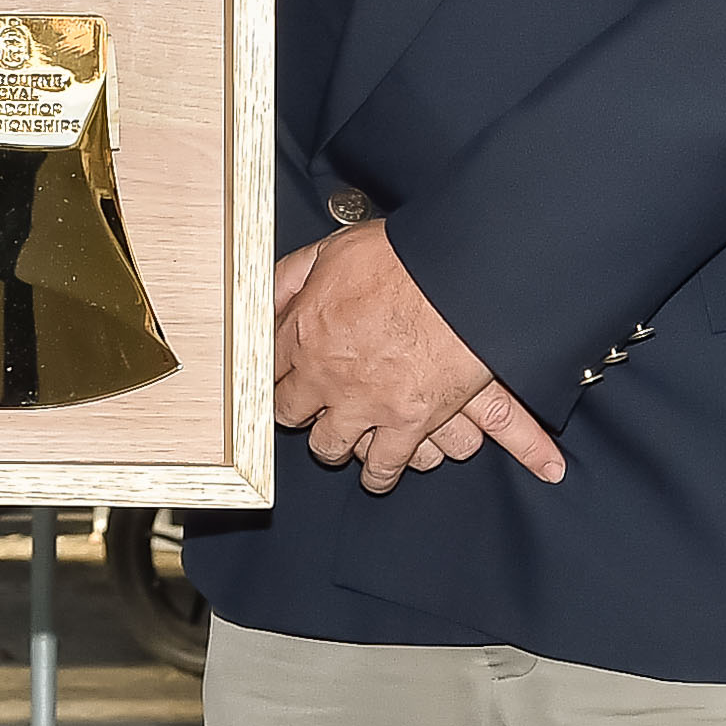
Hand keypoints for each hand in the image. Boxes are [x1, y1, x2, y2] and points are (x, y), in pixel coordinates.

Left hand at [266, 225, 563, 494]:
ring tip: (338, 441)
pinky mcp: (407, 423)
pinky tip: (376, 473)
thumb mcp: (332, 251)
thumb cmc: (403, 259)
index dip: (270, 375)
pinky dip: (377, 474)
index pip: (264, 369)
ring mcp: (365, 403)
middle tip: (305, 409)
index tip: (274, 379)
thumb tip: (266, 295)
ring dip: (330, 445)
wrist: (460, 280)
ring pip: (328, 446)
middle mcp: (326, 374)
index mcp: (303, 331)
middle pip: (288, 412)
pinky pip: (383, 466)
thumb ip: (292, 276)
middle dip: (295, 410)